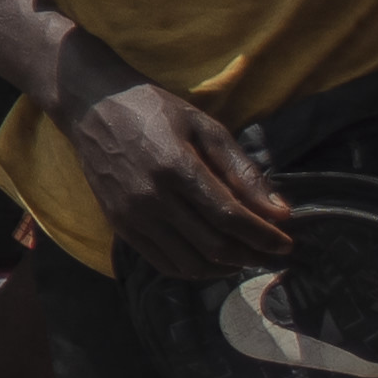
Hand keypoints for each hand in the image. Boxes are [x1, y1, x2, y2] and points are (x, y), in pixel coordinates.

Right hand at [53, 62, 289, 282]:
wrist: (91, 106)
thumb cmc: (153, 109)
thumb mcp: (204, 125)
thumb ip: (242, 169)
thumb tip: (278, 211)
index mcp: (176, 166)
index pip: (229, 216)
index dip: (263, 236)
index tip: (286, 243)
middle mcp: (152, 197)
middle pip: (214, 245)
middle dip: (252, 256)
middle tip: (273, 255)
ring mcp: (132, 216)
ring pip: (190, 263)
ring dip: (226, 268)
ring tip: (246, 258)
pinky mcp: (119, 225)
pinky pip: (163, 263)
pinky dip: (194, 270)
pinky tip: (212, 261)